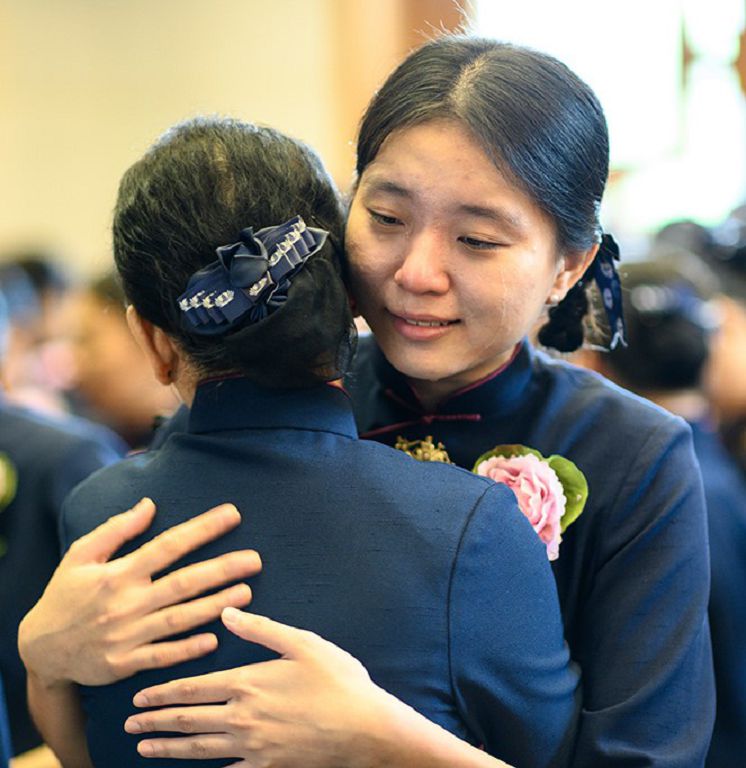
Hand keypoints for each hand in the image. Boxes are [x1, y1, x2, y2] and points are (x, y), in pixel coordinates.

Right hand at [19, 499, 260, 686]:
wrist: (39, 650)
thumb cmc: (65, 595)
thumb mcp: (80, 555)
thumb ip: (116, 529)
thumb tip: (150, 503)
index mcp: (119, 573)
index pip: (169, 546)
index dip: (202, 529)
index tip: (232, 515)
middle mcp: (127, 603)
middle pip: (183, 583)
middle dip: (221, 569)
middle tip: (255, 559)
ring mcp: (128, 635)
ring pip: (180, 619)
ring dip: (214, 605)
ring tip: (246, 592)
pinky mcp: (126, 663)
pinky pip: (163, 655)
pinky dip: (188, 648)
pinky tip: (215, 637)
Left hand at [124, 608, 397, 766]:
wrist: (364, 728)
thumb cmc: (336, 679)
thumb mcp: (302, 643)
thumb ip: (261, 629)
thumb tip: (226, 611)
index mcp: (247, 684)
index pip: (193, 688)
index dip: (163, 693)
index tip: (138, 698)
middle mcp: (241, 718)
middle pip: (188, 721)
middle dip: (156, 723)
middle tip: (129, 726)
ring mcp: (252, 748)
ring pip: (200, 749)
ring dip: (169, 749)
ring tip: (145, 750)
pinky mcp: (267, 767)